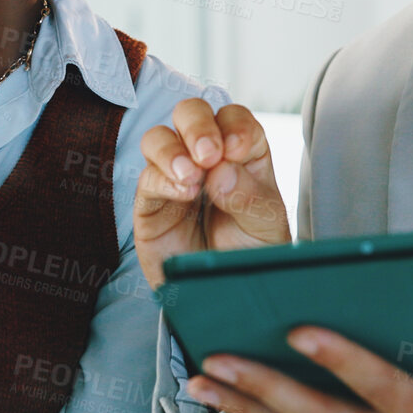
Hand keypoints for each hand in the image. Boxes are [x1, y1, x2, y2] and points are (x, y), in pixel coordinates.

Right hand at [135, 99, 291, 287]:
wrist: (228, 299)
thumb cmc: (251, 255)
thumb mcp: (266, 226)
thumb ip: (249, 197)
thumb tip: (221, 171)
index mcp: (241, 153)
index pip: (233, 118)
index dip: (234, 125)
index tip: (237, 149)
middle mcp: (205, 158)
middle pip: (190, 114)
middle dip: (197, 125)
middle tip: (209, 153)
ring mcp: (174, 178)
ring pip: (159, 138)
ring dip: (172, 150)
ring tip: (192, 177)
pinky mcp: (151, 204)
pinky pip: (146, 179)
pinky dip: (162, 180)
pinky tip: (183, 194)